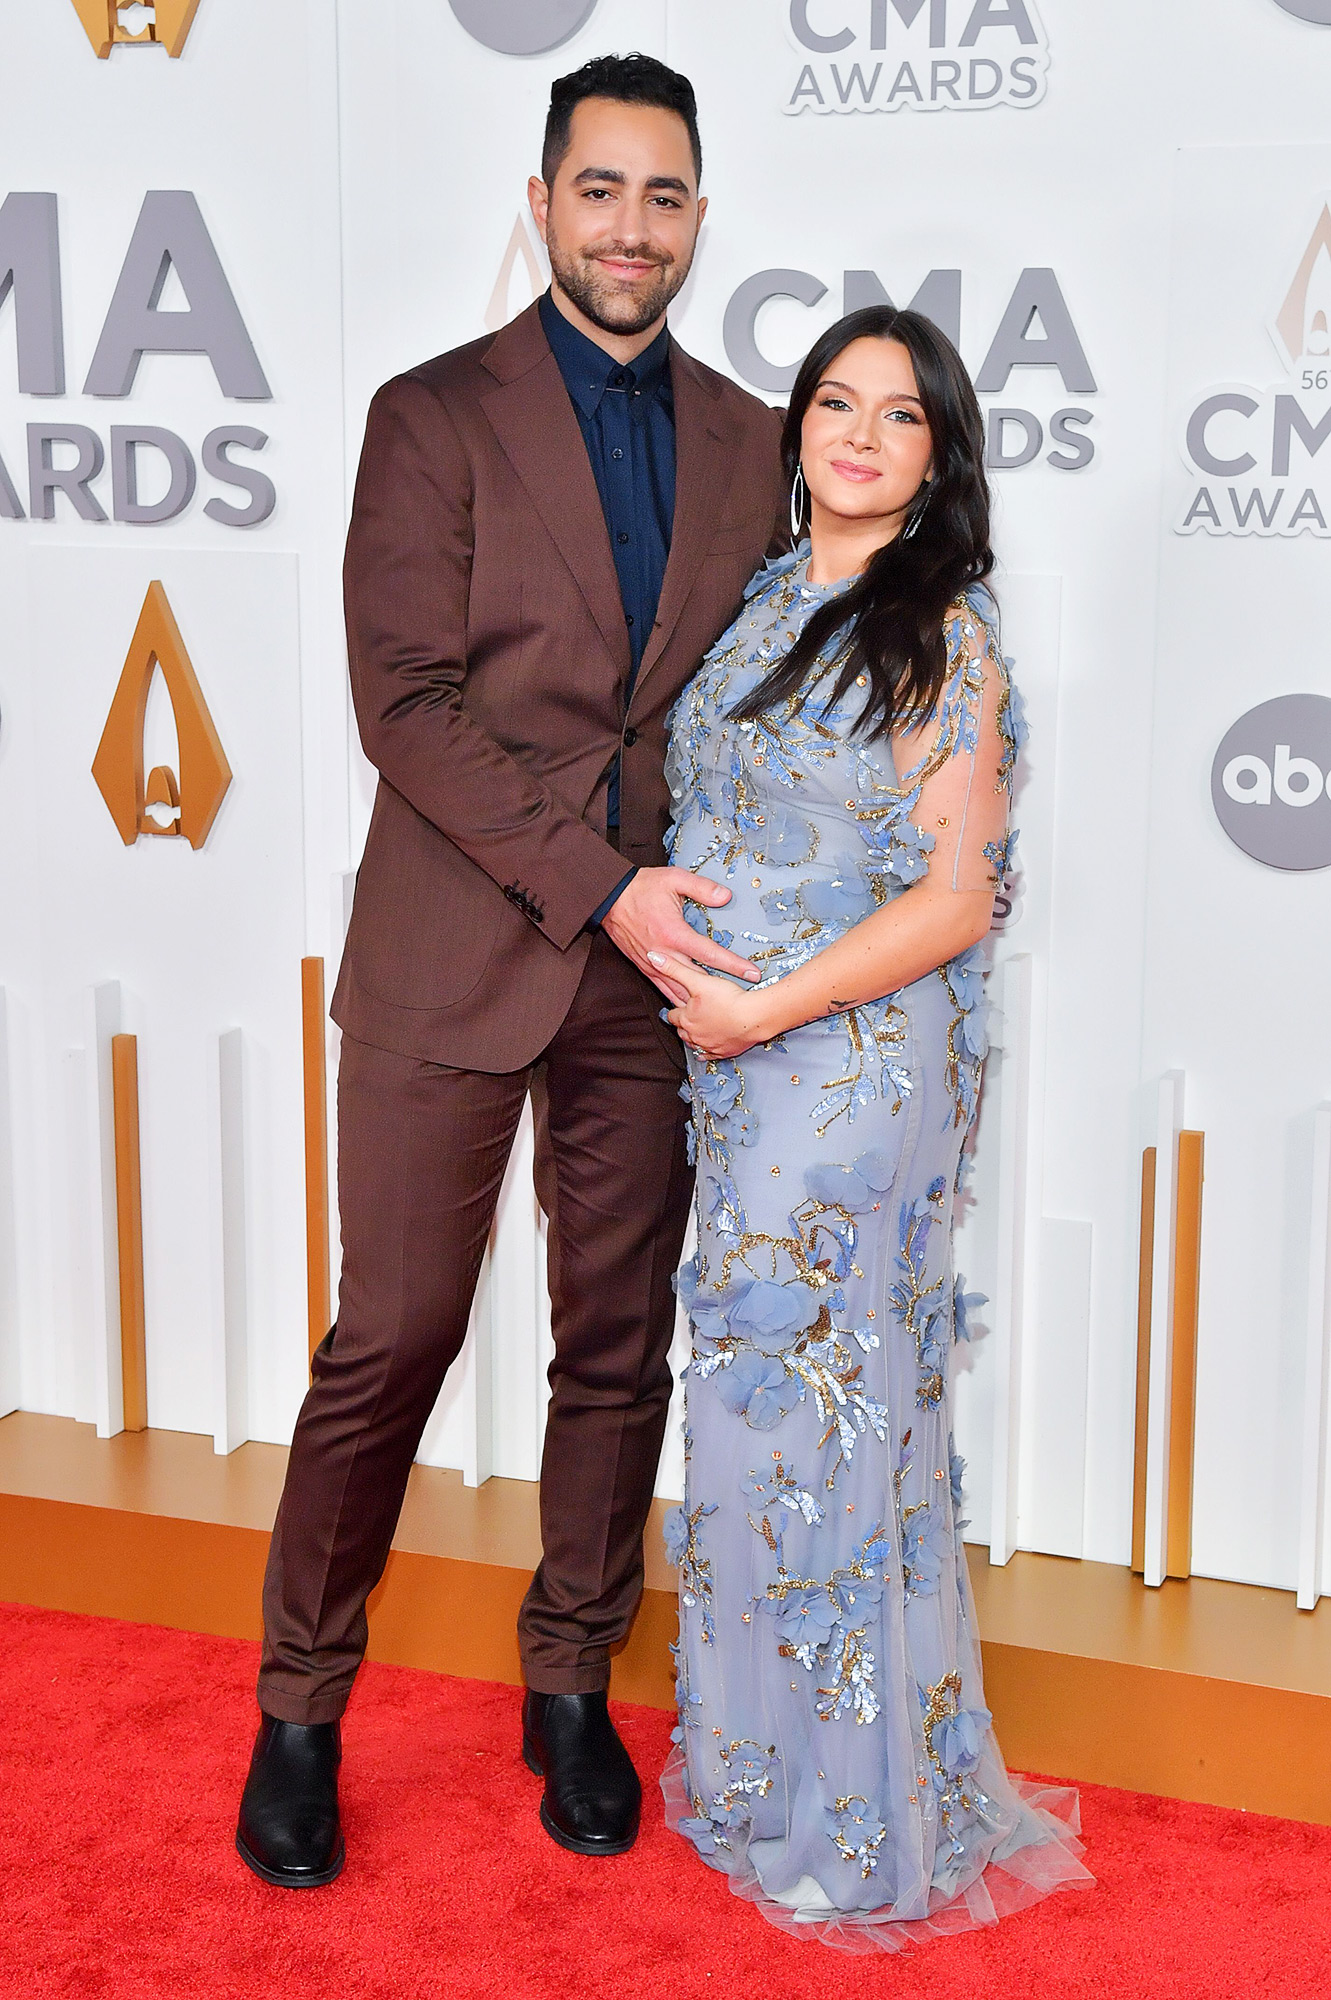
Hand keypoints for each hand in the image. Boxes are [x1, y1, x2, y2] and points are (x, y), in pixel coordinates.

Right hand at [602, 867, 760, 1001]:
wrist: (609, 898)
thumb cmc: (641, 888)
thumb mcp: (673, 878)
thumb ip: (701, 888)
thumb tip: (725, 896)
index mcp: (674, 933)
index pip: (710, 954)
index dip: (733, 965)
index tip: (752, 973)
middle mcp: (664, 953)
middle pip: (697, 979)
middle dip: (721, 989)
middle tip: (742, 997)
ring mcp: (653, 963)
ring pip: (679, 990)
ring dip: (698, 1000)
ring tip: (719, 1009)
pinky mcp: (644, 966)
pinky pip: (662, 988)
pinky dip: (676, 998)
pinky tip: (687, 1006)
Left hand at [653, 953, 774, 1060]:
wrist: (753, 1017)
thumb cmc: (728, 999)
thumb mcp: (698, 980)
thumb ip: (675, 969)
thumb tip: (654, 958)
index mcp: (686, 1019)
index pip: (672, 1015)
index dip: (674, 1009)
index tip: (677, 1006)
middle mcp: (694, 1035)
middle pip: (681, 1031)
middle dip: (683, 1024)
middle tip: (686, 1018)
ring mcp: (708, 1045)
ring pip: (693, 1044)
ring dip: (693, 1037)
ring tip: (695, 1031)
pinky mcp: (723, 1052)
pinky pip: (709, 1056)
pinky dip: (706, 1052)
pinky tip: (706, 1049)